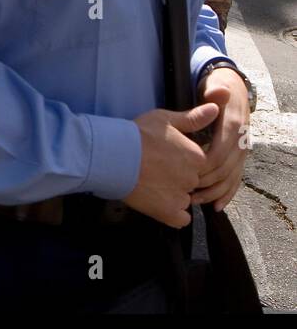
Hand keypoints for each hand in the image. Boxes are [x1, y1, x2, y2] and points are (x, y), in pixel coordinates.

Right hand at [123, 103, 219, 227]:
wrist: (112, 155)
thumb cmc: (137, 135)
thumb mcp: (165, 120)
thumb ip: (193, 118)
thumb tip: (216, 109)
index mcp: (197, 157)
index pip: (198, 163)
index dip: (182, 160)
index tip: (165, 156)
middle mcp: (193, 179)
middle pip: (191, 181)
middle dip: (179, 177)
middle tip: (157, 169)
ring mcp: (181, 198)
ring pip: (185, 199)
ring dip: (174, 194)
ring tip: (152, 184)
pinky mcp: (168, 213)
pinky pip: (181, 219)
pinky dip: (173, 214)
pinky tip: (159, 202)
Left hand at [192, 67, 250, 211]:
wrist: (234, 92)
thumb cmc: (216, 91)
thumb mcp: (214, 87)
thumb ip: (214, 93)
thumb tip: (219, 94)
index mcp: (233, 127)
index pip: (219, 152)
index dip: (203, 166)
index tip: (185, 174)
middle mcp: (241, 142)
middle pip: (224, 169)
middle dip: (205, 182)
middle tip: (184, 192)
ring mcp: (241, 152)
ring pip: (230, 178)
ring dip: (213, 192)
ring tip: (194, 201)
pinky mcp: (239, 159)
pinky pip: (235, 180)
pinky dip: (226, 194)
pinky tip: (215, 205)